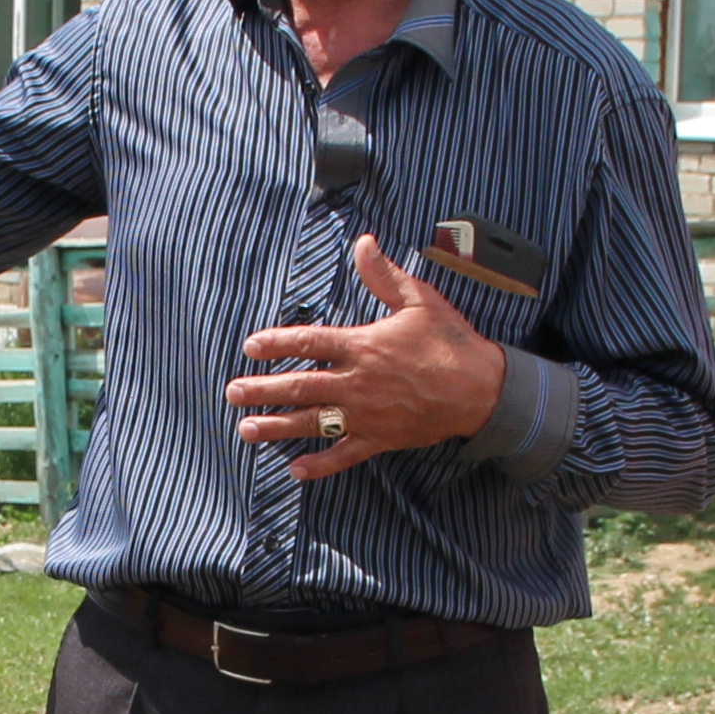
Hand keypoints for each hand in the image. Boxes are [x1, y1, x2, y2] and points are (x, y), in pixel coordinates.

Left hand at [232, 237, 504, 479]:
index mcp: (363, 345)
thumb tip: (363, 242)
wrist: (482, 389)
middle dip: (262, 389)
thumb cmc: (451, 342)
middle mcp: (357, 382)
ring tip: (245, 430)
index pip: (308, 342)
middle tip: (232, 391)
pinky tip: (294, 470)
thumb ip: (384, 275)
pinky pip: (344, 455)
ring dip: (276, 427)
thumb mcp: (419, 300)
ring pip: (312, 422)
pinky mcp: (381, 439)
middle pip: (300, 386)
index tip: (251, 346)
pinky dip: (319, 464)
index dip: (276, 343)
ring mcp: (366, 414)